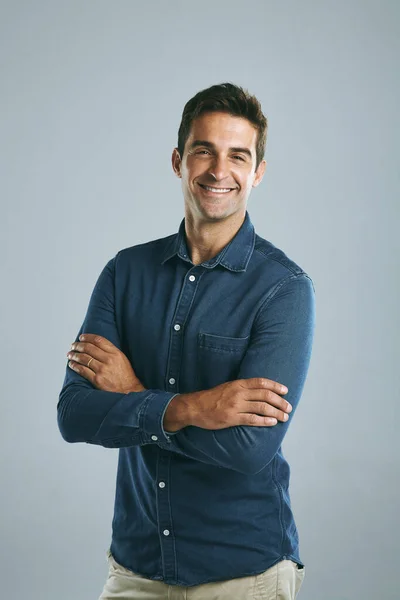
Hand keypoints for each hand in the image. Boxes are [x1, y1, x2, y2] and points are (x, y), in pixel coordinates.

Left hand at [66, 334, 145, 393]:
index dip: (88, 337)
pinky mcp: (97, 380)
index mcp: (115, 353)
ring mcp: (102, 370)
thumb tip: (96, 345)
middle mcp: (108, 360)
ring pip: (84, 358)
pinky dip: (75, 366)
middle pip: (89, 348)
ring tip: (70, 354)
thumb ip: (111, 351)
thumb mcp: (122, 359)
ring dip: (74, 355)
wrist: (129, 390)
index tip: (81, 337)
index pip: (98, 340)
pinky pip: (82, 370)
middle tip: (73, 346)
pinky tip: (71, 364)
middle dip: (78, 345)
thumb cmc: (125, 375)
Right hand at [164, 378, 290, 431]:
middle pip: (265, 395)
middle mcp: (238, 393)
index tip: (285, 391)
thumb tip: (260, 391)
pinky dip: (264, 421)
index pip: (261, 382)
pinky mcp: (232, 418)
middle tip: (288, 407)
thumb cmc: (212, 398)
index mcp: (238, 384)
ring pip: (261, 408)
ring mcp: (235, 406)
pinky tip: (272, 422)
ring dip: (276, 412)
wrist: (195, 407)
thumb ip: (243, 388)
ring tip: (284, 417)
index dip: (275, 386)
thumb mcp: (228, 387)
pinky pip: (252, 420)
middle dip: (280, 401)